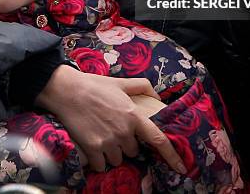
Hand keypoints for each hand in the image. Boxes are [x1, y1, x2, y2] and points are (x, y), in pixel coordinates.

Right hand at [36, 65, 185, 173]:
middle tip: (113, 129)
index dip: (171, 155)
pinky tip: (92, 144)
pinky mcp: (93, 149)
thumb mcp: (120, 82)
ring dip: (111, 152)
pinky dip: (97, 160)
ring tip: (100, 134)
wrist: (68, 91)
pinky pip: (101, 166)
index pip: (158, 139)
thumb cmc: (94, 86)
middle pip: (133, 151)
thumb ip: (142, 87)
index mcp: (133, 115)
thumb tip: (158, 97)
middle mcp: (124, 130)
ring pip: (118, 159)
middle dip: (125, 143)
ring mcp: (108, 141)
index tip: (181, 167)